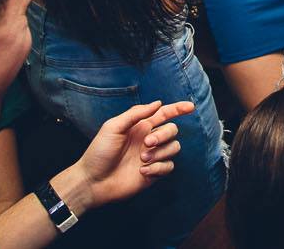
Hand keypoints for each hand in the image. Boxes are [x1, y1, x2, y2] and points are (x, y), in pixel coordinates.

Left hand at [70, 100, 193, 210]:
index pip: (165, 114)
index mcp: (141, 126)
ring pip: (174, 148)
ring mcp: (153, 156)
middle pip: (172, 130)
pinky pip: (169, 166)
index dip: (179, 109)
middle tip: (146, 143)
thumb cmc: (99, 152)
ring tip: (142, 159)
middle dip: (164, 134)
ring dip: (160, 152)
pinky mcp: (154, 172)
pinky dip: (158, 167)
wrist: (93, 181)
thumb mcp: (113, 127)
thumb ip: (135, 114)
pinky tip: (143, 172)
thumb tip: (158, 103)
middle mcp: (150, 139)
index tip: (190, 107)